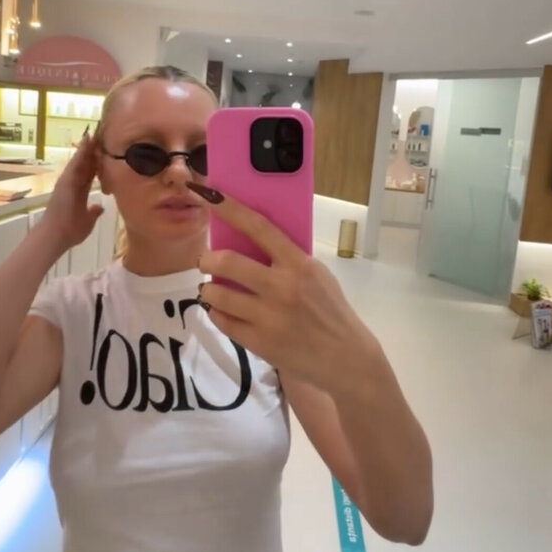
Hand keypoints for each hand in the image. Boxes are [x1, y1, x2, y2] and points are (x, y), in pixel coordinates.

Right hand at [42, 133, 103, 249]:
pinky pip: (76, 162)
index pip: (92, 172)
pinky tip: (88, 139)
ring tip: (96, 130)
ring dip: (88, 145)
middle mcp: (73, 182)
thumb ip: (93, 211)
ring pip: (81, 159)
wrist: (56, 236)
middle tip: (102, 133)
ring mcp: (68, 180)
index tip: (107, 150)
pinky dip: (82, 151)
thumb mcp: (87, 219)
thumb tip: (99, 207)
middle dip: (94, 149)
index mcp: (79, 190)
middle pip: (86, 162)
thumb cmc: (70, 231)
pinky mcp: (66, 180)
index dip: (99, 162)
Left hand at [188, 182, 363, 385]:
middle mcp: (282, 288)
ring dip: (207, 289)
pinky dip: (217, 313)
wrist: (346, 358)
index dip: (230, 208)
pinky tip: (223, 311)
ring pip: (217, 295)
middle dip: (207, 259)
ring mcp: (269, 317)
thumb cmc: (331, 311)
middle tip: (205, 261)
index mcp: (298, 264)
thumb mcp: (317, 275)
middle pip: (227, 262)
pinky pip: (222, 321)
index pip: (258, 227)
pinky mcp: (259, 343)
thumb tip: (249, 241)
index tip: (208, 193)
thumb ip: (287, 259)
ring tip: (211, 290)